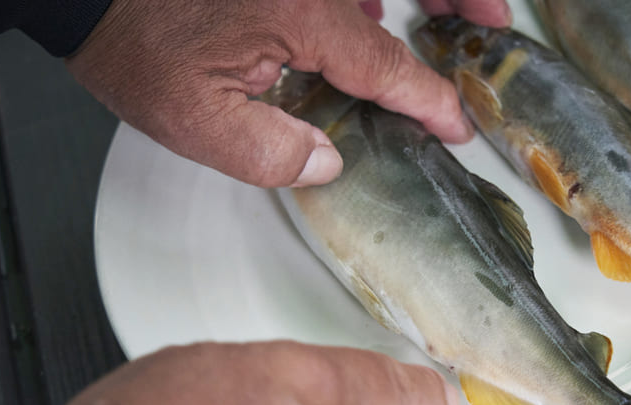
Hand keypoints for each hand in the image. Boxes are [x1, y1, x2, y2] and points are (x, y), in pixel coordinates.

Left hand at [66, 0, 510, 188]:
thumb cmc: (135, 43)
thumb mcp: (196, 122)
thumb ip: (272, 153)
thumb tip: (327, 163)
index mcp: (302, 15)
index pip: (387, 66)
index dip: (429, 100)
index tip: (455, 126)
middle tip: (495, 20)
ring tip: (456, 12)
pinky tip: (375, 10)